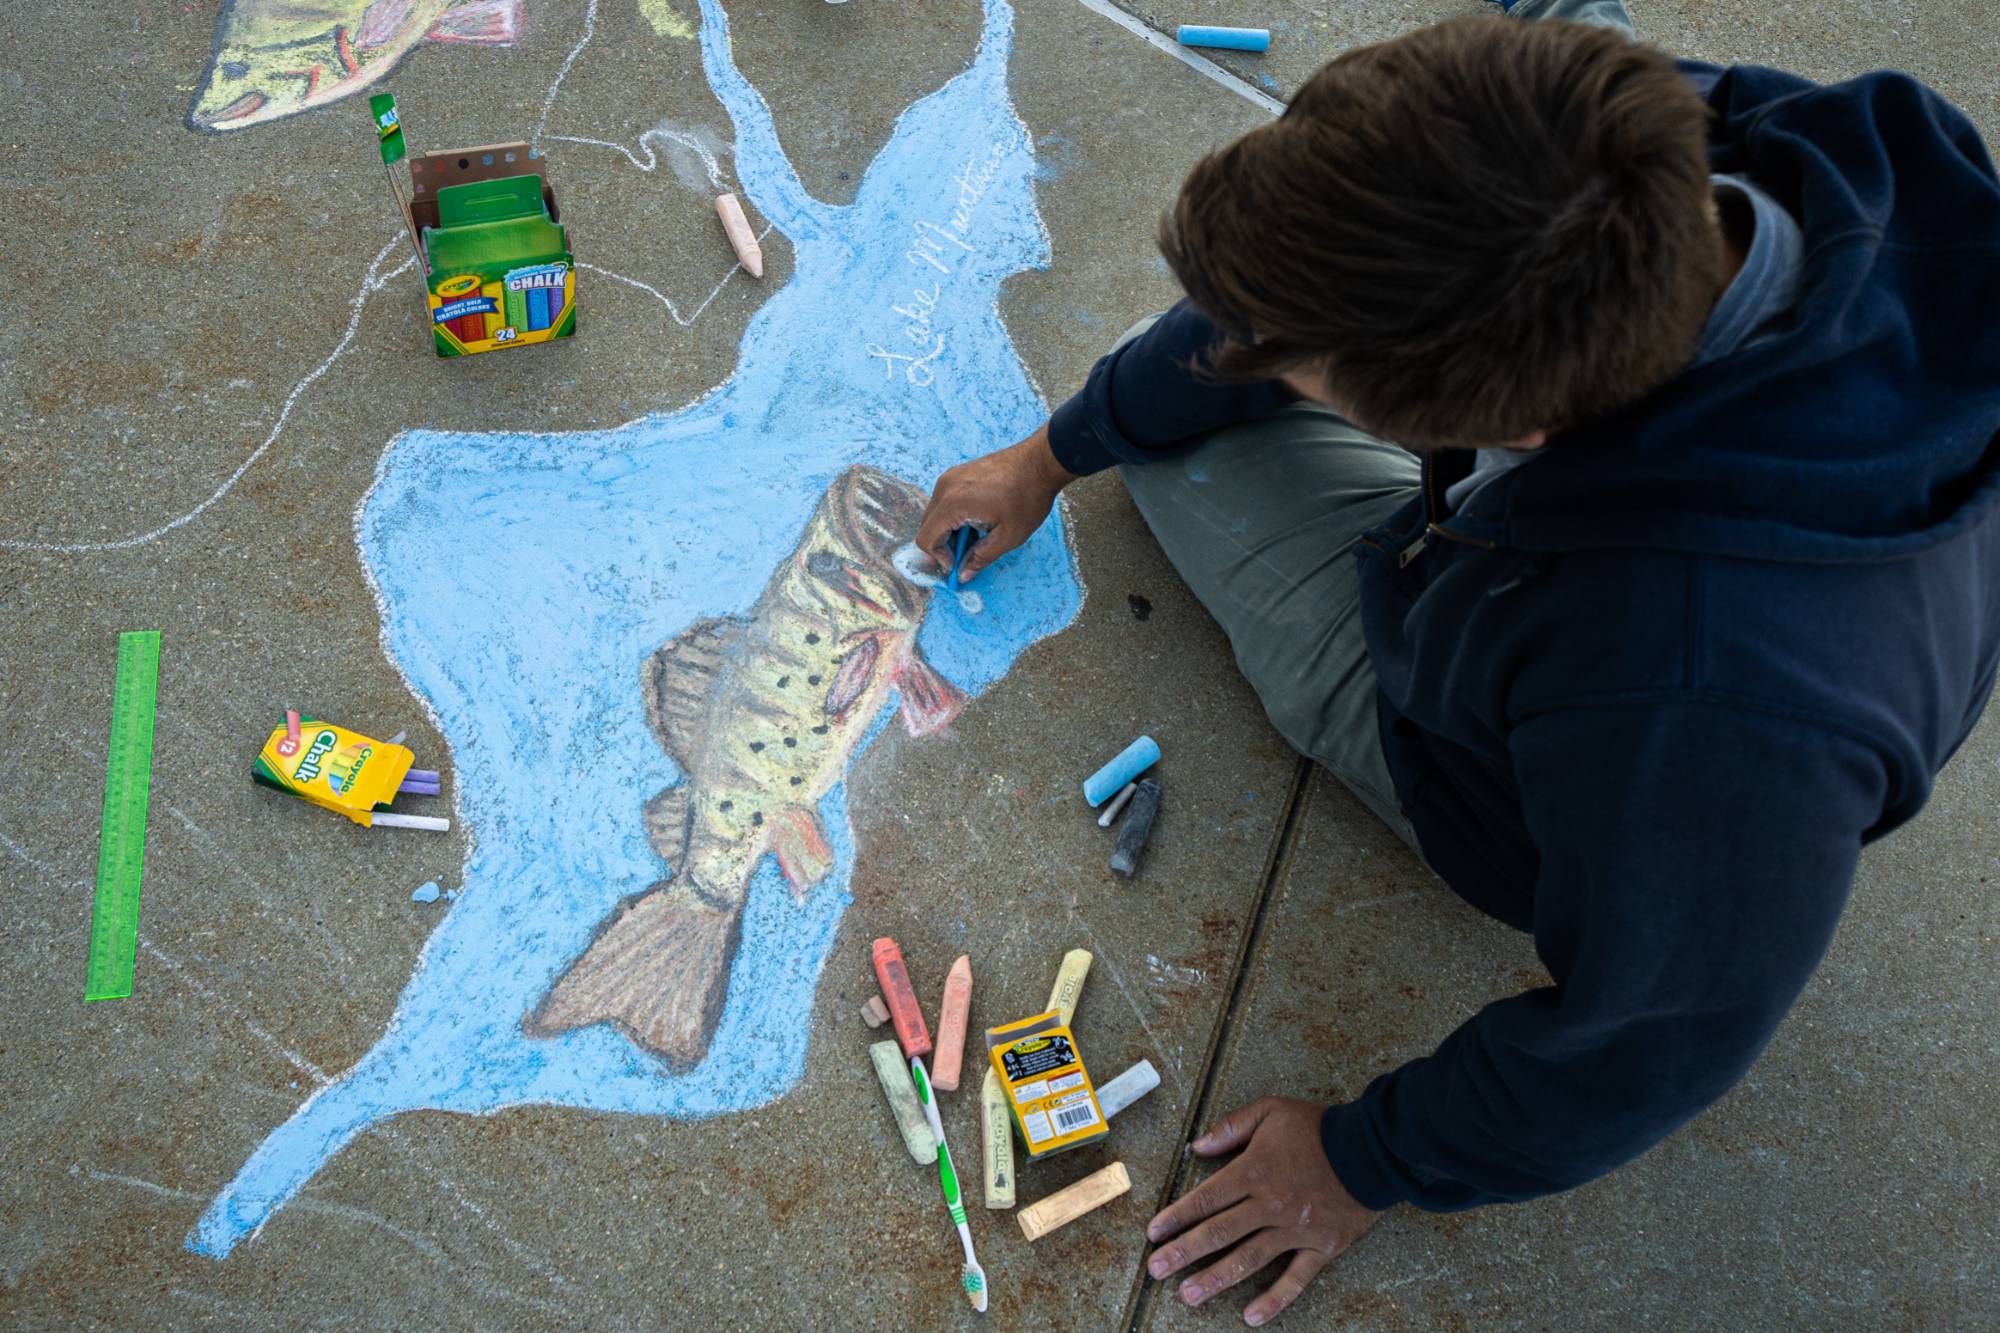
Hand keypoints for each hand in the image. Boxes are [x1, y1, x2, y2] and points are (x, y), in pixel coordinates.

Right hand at [916, 422, 1076, 581]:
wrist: (1041, 462)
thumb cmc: (1028, 498)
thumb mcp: (1008, 537)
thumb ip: (981, 558)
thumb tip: (963, 575)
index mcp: (952, 503)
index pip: (926, 539)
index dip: (940, 558)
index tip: (960, 564)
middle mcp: (945, 487)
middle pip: (927, 526)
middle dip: (944, 545)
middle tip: (970, 553)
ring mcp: (951, 477)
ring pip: (936, 514)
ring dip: (951, 530)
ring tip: (979, 534)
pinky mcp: (959, 473)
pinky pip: (946, 500)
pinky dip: (955, 515)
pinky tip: (980, 519)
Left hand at [1146, 1098, 1383, 1325]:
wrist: (1372, 1148)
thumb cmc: (1318, 1127)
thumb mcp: (1270, 1111)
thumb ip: (1231, 1128)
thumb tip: (1197, 1146)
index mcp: (1254, 1171)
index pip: (1206, 1199)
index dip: (1176, 1217)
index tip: (1153, 1234)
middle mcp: (1269, 1204)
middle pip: (1219, 1233)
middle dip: (1183, 1252)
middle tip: (1156, 1270)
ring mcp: (1295, 1229)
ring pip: (1248, 1259)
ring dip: (1215, 1279)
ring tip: (1188, 1295)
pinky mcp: (1321, 1247)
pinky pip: (1295, 1279)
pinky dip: (1274, 1300)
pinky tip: (1250, 1317)